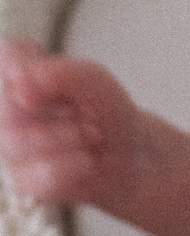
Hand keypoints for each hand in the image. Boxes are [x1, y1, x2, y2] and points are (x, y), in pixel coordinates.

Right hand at [0, 41, 147, 206]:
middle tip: (89, 115)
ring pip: (18, 143)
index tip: (51, 79)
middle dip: (58, 112)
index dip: (24, 65)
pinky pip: (40, 174)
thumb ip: (63, 74)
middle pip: (9, 106)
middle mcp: (8, 109)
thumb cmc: (108, 111)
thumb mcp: (97, 82)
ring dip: (68, 137)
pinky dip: (72, 166)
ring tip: (92, 135)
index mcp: (22, 74)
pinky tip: (88, 160)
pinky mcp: (26, 179)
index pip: (8, 56)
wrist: (132, 156)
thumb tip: (22, 85)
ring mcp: (12, 146)